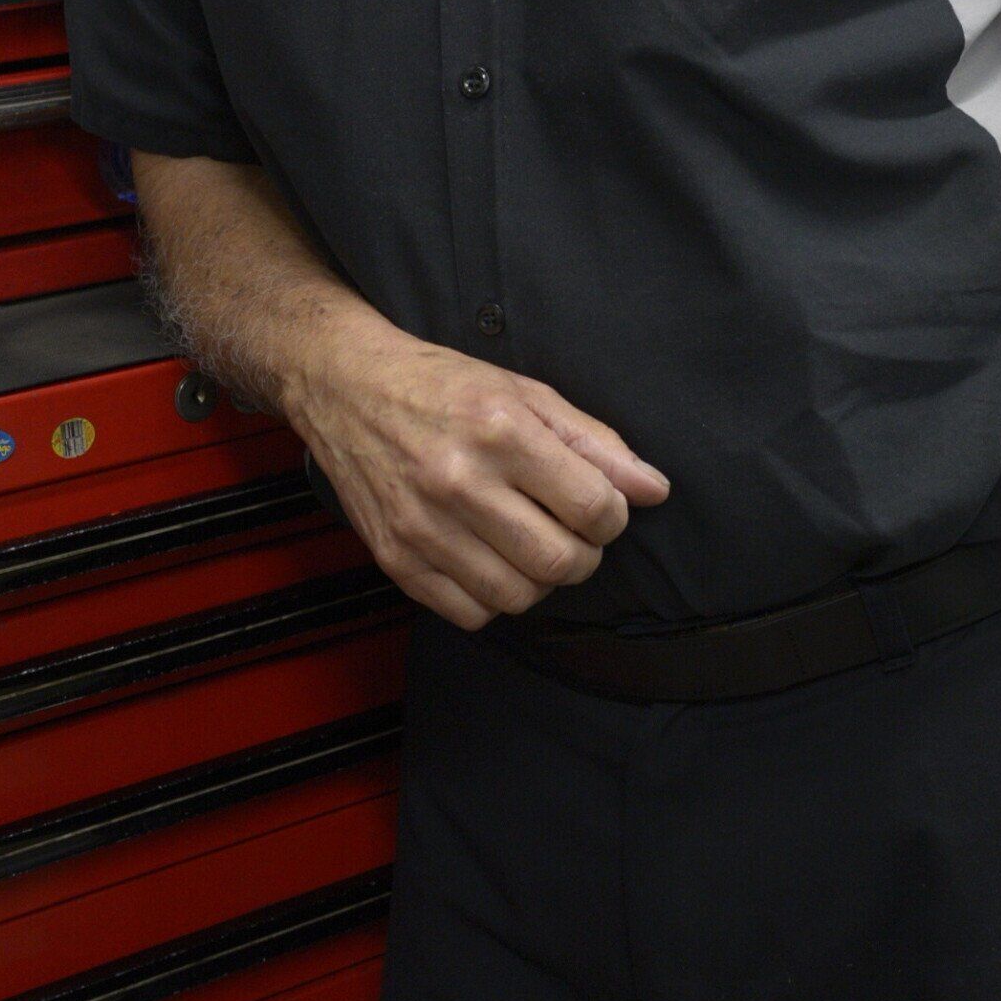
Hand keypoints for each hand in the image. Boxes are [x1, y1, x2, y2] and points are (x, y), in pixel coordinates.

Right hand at [289, 303, 668, 630]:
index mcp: (500, 431)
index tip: (598, 505)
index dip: (613, 516)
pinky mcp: (395, 559)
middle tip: (571, 532)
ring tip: (530, 545)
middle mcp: (458, 481)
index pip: (594, 508)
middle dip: (584, 555)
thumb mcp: (526, 393)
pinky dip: (492, 599)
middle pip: (560, 563)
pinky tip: (489, 561)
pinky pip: (470, 614)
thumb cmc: (443, 386)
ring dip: (540, 581)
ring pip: (518, 598)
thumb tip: (653, 490)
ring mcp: (421, 526)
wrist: (346, 388)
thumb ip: (595, 443)